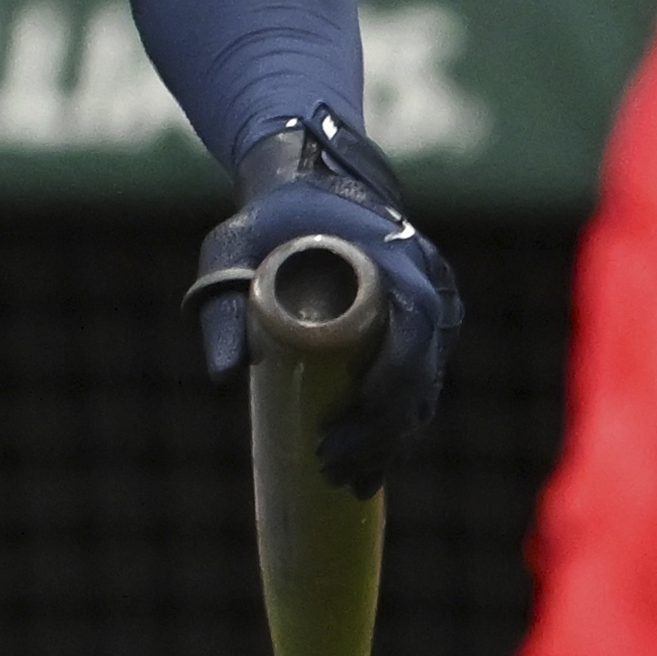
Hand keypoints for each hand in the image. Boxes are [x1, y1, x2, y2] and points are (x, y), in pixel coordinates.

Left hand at [187, 115, 453, 492]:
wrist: (309, 176)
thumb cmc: (270, 215)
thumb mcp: (233, 248)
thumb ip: (224, 306)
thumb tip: (223, 378)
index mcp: (396, 262)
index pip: (411, 339)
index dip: (384, 395)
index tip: (340, 432)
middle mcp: (428, 286)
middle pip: (420, 378)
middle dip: (383, 434)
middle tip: (334, 470)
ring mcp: (432, 306)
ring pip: (424, 388)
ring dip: (393, 439)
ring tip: (350, 479)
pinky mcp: (422, 324)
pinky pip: (420, 381)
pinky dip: (399, 422)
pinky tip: (375, 462)